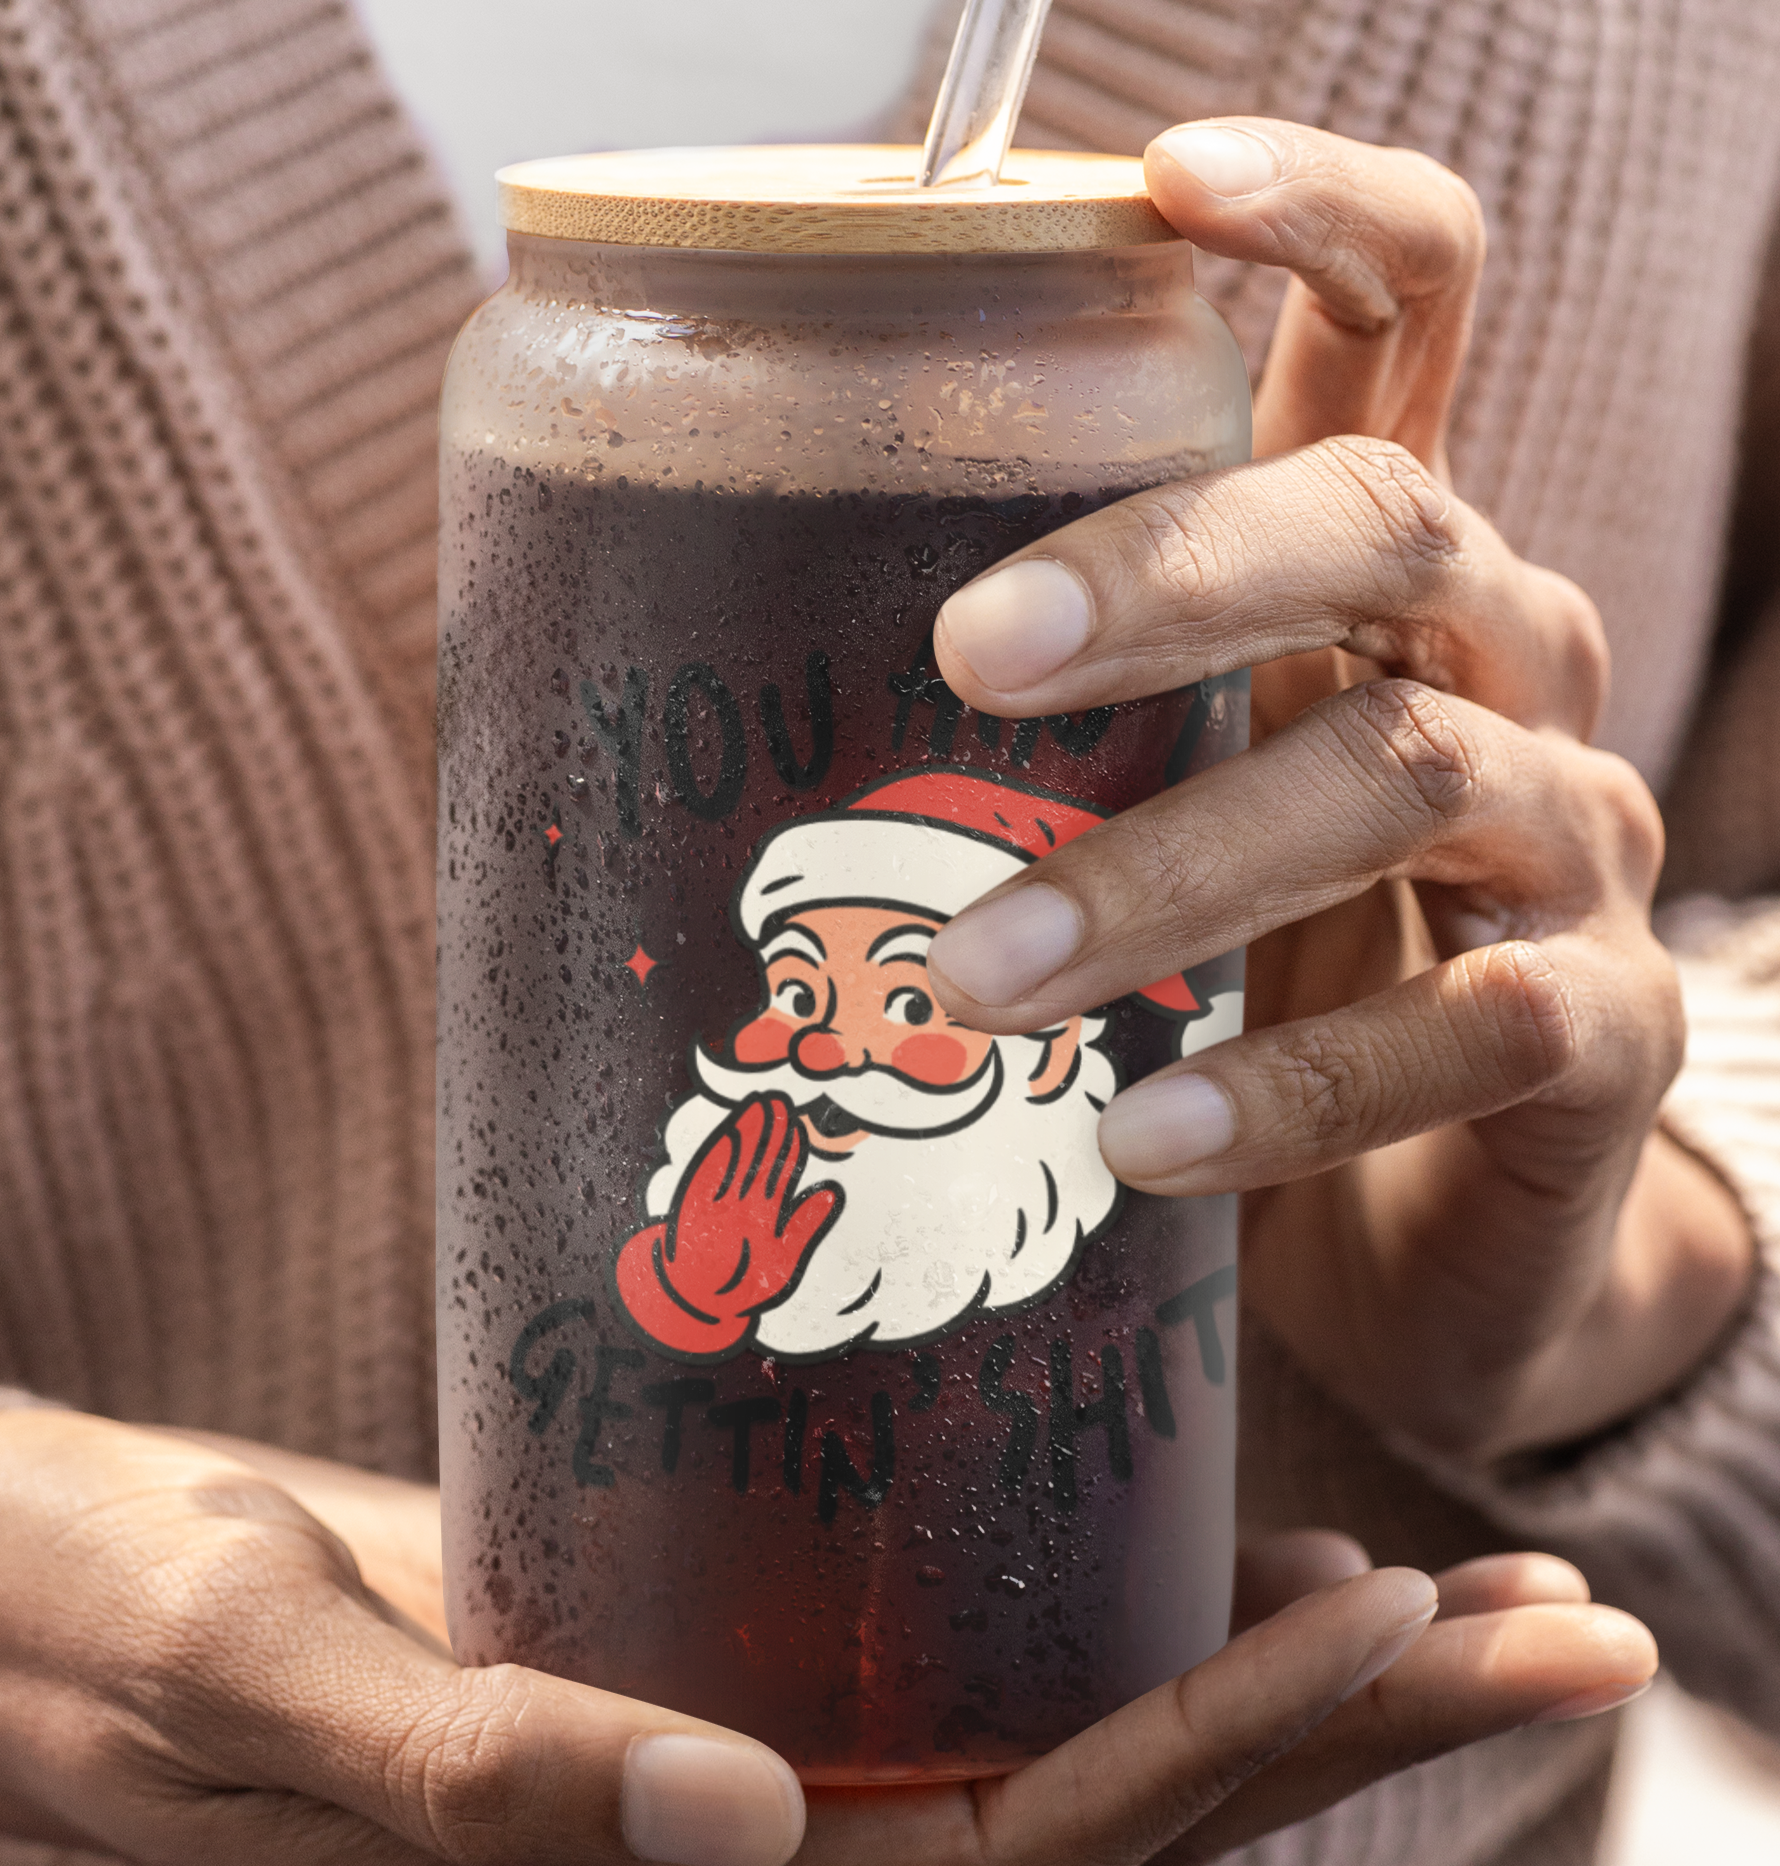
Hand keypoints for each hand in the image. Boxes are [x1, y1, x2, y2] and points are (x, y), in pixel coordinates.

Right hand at [0, 1411, 1651, 1865]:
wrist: (27, 1601)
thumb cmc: (99, 1638)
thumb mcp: (245, 1683)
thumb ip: (470, 1771)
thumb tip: (732, 1834)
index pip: (1016, 1857)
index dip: (1247, 1768)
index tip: (1451, 1640)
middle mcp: (724, 1829)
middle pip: (1092, 1809)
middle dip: (1338, 1727)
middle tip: (1561, 1609)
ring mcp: (716, 1734)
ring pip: (1042, 1738)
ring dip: (1259, 1678)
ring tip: (1453, 1583)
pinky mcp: (684, 1630)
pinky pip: (929, 1648)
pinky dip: (1093, 1602)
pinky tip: (1202, 1528)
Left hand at [615, 1095, 840, 1357]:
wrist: (691, 1301)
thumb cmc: (741, 1284)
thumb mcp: (783, 1263)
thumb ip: (806, 1226)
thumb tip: (831, 1192)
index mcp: (763, 1218)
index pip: (779, 1172)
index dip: (788, 1145)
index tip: (796, 1121)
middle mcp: (737, 1204)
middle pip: (756, 1157)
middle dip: (768, 1127)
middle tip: (778, 1100)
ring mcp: (712, 1199)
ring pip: (733, 1157)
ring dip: (746, 1129)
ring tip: (757, 1105)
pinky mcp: (691, 1199)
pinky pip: (709, 1167)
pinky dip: (720, 1146)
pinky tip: (729, 1130)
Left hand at [926, 120, 1754, 1460]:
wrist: (1435, 1205)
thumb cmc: (1266, 969)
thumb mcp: (1172, 795)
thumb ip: (1061, 716)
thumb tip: (743, 686)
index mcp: (1383, 576)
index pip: (1408, 316)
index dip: (1320, 217)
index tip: (1165, 177)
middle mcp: (1506, 660)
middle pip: (1383, 524)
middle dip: (1171, 575)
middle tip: (968, 656)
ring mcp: (1575, 839)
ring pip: (1405, 776)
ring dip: (1169, 874)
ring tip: (972, 982)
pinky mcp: (1605, 1029)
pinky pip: (1475, 1028)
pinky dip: (1291, 1083)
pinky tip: (1140, 1139)